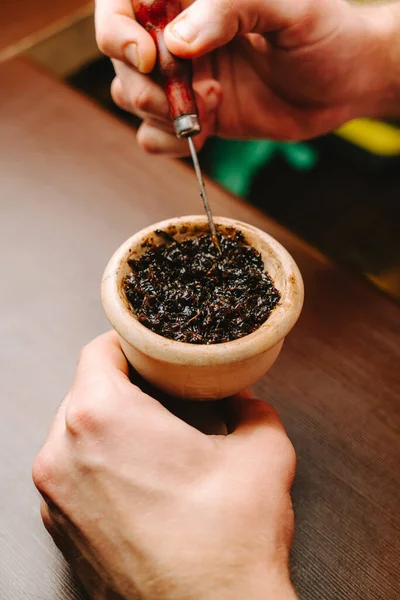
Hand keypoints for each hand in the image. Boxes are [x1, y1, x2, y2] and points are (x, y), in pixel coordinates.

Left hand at [33, 331, 297, 599]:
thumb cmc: (227, 545)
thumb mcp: (263, 452)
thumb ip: (252, 408)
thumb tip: (242, 398)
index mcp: (103, 419)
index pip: (100, 350)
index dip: (130, 342)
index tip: (150, 348)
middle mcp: (64, 454)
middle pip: (85, 389)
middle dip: (123, 382)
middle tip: (162, 389)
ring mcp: (55, 495)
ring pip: (73, 430)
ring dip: (108, 422)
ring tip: (152, 431)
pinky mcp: (60, 527)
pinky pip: (71, 471)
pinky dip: (97, 460)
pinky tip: (139, 474)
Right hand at [94, 0, 393, 156]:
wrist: (343, 85)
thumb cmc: (324, 33)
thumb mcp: (287, 8)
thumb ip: (230, 7)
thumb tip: (176, 42)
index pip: (122, 2)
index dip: (119, 30)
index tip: (151, 56)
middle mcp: (178, 35)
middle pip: (120, 57)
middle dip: (145, 84)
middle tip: (191, 95)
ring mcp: (183, 78)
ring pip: (130, 96)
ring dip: (162, 113)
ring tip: (213, 107)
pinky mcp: (193, 116)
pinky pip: (152, 136)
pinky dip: (169, 143)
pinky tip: (206, 132)